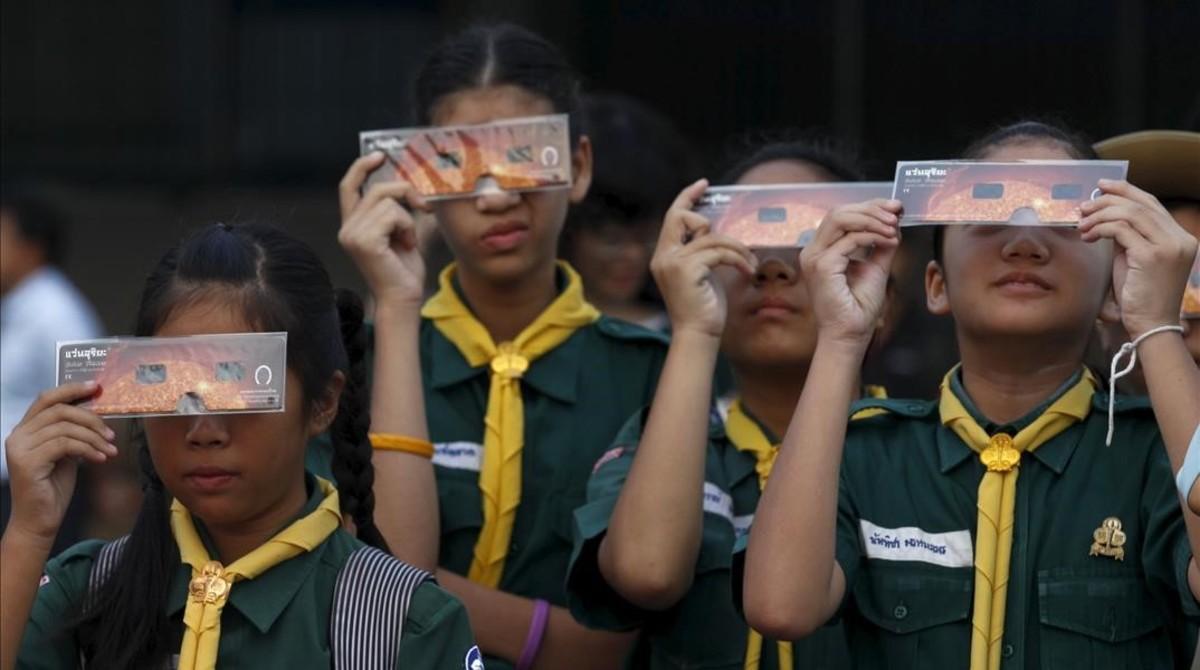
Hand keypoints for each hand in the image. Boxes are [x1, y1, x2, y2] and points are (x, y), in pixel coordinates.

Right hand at [4, 383, 115, 542]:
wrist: (39, 520)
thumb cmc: (53, 487)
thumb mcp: (66, 452)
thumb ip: (72, 432)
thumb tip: (95, 412)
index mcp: (26, 429)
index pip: (47, 398)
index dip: (71, 389)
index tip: (95, 387)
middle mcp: (18, 435)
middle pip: (60, 411)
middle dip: (91, 419)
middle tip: (111, 433)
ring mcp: (20, 448)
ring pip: (65, 428)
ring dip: (94, 438)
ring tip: (110, 450)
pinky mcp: (27, 462)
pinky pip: (65, 445)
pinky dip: (88, 449)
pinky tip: (101, 458)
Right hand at [338, 152, 431, 308]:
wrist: (404, 298)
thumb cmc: (404, 271)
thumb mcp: (406, 233)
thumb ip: (405, 210)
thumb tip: (420, 187)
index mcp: (354, 225)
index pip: (349, 187)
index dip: (362, 167)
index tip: (380, 155)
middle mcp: (347, 228)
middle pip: (377, 188)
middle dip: (405, 192)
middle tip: (423, 206)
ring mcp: (352, 234)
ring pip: (388, 201)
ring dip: (408, 218)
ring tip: (408, 240)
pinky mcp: (363, 240)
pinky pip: (393, 214)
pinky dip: (407, 227)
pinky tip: (406, 246)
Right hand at [649, 179, 756, 339]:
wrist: (697, 335)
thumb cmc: (703, 308)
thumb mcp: (702, 273)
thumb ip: (702, 251)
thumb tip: (716, 232)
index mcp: (664, 255)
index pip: (673, 216)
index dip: (687, 197)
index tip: (704, 184)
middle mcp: (663, 256)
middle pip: (684, 217)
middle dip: (709, 222)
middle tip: (731, 242)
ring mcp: (673, 262)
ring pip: (711, 237)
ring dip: (737, 248)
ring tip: (750, 262)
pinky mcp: (686, 270)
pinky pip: (719, 252)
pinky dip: (737, 258)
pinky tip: (747, 270)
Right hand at [799, 199, 900, 347]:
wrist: (851, 335)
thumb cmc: (858, 308)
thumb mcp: (876, 268)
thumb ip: (881, 245)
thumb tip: (894, 224)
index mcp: (822, 250)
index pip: (842, 216)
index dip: (869, 207)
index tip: (894, 207)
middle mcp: (813, 251)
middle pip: (839, 212)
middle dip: (871, 208)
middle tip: (896, 213)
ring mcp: (814, 258)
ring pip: (840, 219)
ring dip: (871, 219)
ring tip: (893, 226)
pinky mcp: (821, 267)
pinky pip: (849, 240)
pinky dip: (872, 236)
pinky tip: (889, 240)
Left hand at [1079, 180, 1197, 338]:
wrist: (1152, 325)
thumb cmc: (1141, 296)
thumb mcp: (1137, 259)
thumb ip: (1131, 237)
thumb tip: (1107, 216)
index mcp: (1181, 237)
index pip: (1152, 204)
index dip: (1127, 191)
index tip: (1103, 186)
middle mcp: (1180, 238)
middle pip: (1141, 205)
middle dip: (1109, 200)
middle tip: (1085, 206)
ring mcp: (1168, 246)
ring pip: (1130, 214)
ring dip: (1100, 215)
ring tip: (1082, 224)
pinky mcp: (1151, 256)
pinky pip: (1120, 230)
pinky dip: (1100, 228)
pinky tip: (1088, 236)